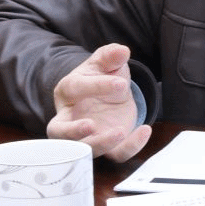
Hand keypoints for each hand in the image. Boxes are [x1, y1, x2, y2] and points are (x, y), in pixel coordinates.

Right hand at [48, 44, 151, 161]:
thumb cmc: (102, 75)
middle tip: (90, 125)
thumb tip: (121, 51)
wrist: (112, 91)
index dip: (96, 86)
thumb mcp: (105, 63)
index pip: (74, 89)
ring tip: (120, 132)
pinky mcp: (107, 145)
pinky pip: (115, 154)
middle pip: (59, 132)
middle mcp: (70, 117)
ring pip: (84, 149)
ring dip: (101, 143)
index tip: (121, 83)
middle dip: (72, 132)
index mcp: (68, 91)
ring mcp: (87, 135)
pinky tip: (145, 131)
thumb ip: (110, 56)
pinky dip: (130, 147)